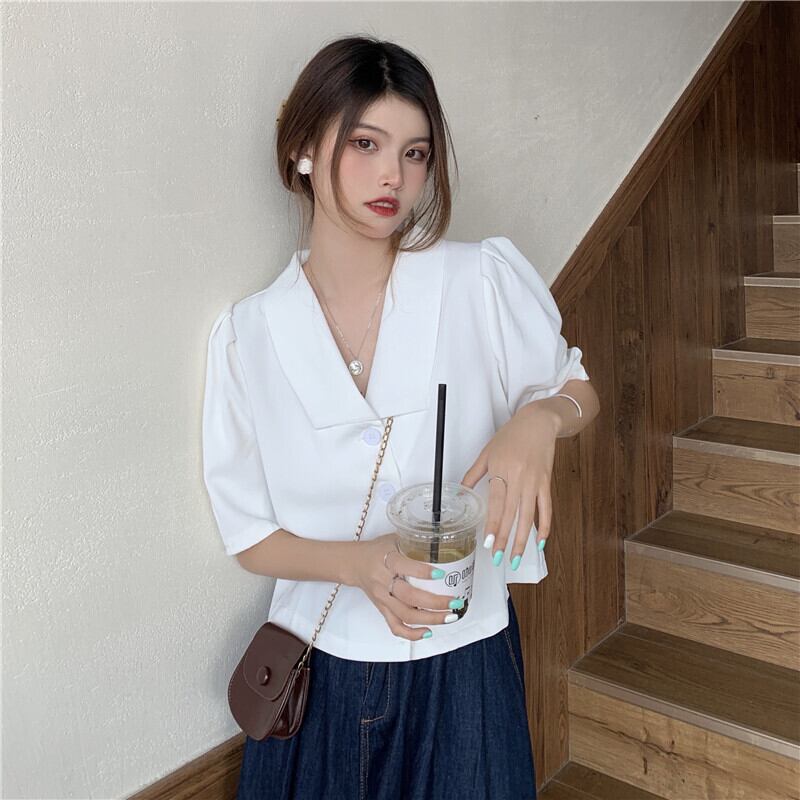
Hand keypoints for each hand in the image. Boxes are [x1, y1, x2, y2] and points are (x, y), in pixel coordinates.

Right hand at [350, 533, 463, 639]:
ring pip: (406, 615)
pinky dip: (412, 634)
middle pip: (409, 597)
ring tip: (450, 616)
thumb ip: (415, 541)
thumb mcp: (395, 538)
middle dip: (435, 602)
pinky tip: (428, 631)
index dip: (423, 572)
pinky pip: (395, 626)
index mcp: (387, 559)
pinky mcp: (382, 609)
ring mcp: (382, 598)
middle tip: (455, 601)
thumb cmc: (378, 550)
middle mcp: (383, 581)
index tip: (442, 573)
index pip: (404, 566)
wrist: (355, 563)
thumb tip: (443, 541)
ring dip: (430, 619)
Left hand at [460, 406, 559, 567]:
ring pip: (529, 515)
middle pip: (512, 513)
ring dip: (523, 539)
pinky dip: (545, 526)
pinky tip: (541, 542)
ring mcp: (534, 481)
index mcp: (501, 469)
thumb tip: (461, 492)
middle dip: (506, 539)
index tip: (489, 543)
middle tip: (500, 559)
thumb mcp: (487, 451)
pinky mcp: (546, 482)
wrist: (538, 421)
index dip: (494, 524)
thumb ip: (473, 473)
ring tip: (517, 558)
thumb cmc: (510, 435)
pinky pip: (546, 508)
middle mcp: (519, 477)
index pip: (497, 502)